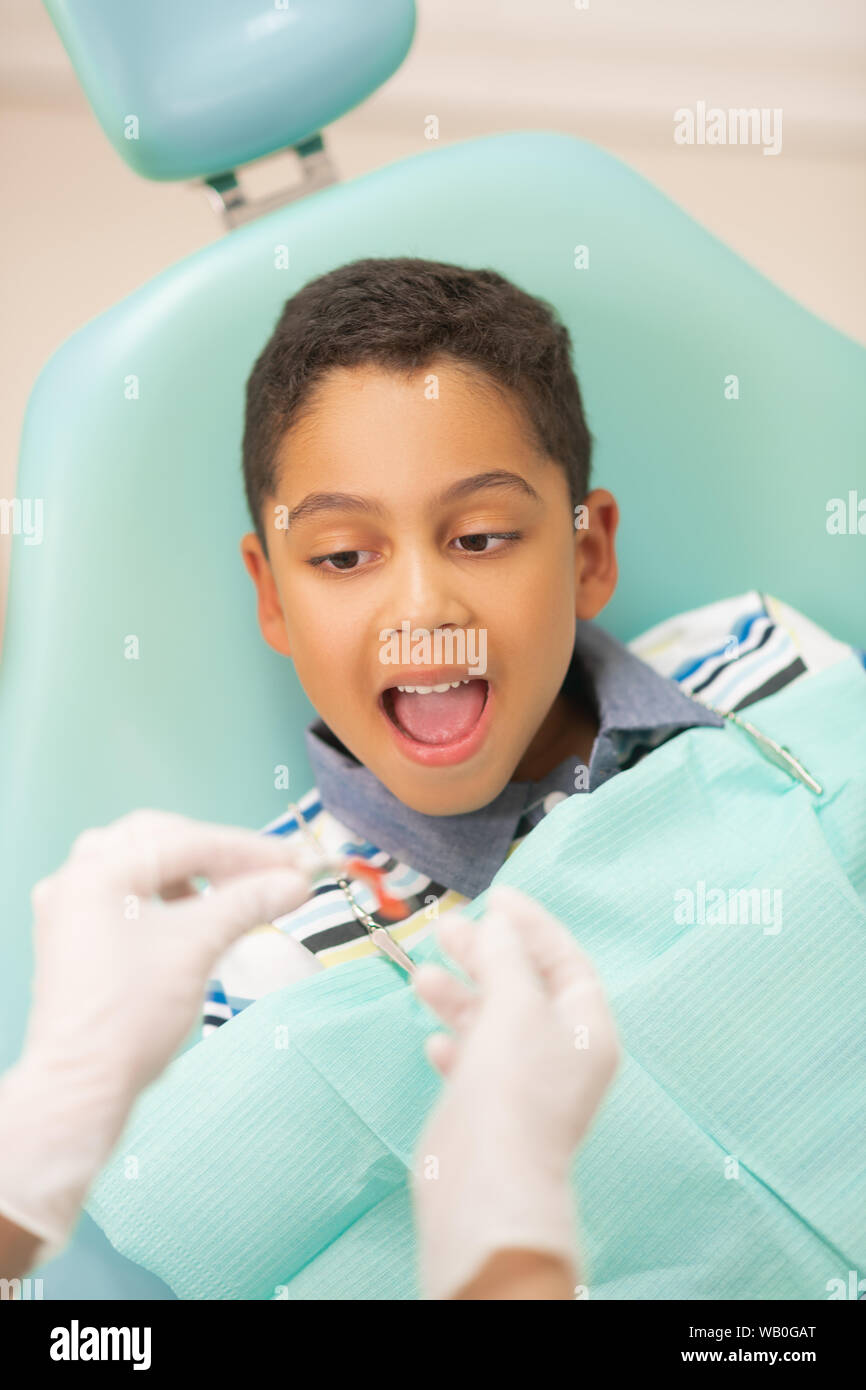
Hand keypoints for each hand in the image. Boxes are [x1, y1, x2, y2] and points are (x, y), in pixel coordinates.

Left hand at [0, 809, 321, 1263]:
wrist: (84, 1086)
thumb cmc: (130, 1016)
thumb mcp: (198, 946)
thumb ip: (249, 902)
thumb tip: (297, 881)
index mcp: (97, 870)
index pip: (188, 842)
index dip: (249, 851)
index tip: (297, 863)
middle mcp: (76, 878)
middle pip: (161, 840)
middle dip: (219, 854)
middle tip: (269, 872)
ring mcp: (72, 907)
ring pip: (144, 863)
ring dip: (192, 871)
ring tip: (234, 892)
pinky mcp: (79, 935)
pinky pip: (131, 893)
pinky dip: (169, 894)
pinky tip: (196, 912)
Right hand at [410, 884, 620, 1300]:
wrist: (486, 1180)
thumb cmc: (513, 1084)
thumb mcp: (515, 1004)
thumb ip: (507, 957)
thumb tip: (499, 924)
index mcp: (587, 1027)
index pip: (565, 960)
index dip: (531, 925)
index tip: (494, 897)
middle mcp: (562, 1053)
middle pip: (525, 986)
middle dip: (487, 954)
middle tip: (446, 929)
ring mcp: (525, 1082)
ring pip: (493, 1022)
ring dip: (461, 994)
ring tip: (422, 975)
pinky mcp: (489, 1107)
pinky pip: (474, 1061)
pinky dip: (455, 1042)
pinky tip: (434, 1039)